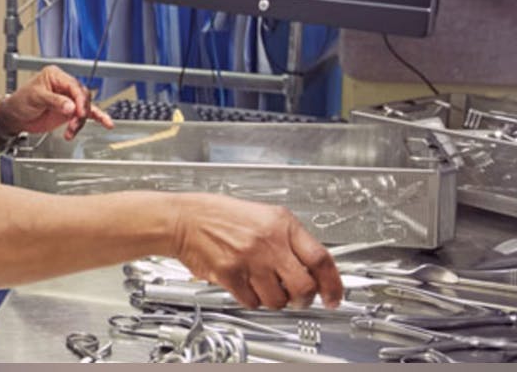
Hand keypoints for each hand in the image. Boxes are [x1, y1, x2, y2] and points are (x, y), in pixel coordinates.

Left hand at [0, 65, 113, 139]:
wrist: (15, 116)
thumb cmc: (21, 101)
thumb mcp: (35, 97)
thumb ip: (54, 101)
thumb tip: (71, 107)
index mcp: (56, 76)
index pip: (74, 86)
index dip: (79, 100)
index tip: (79, 112)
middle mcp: (64, 86)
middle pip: (82, 97)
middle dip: (81, 112)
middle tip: (75, 122)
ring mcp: (68, 99)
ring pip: (84, 108)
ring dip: (81, 121)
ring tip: (71, 131)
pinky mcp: (70, 111)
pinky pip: (86, 114)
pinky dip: (96, 118)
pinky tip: (106, 123)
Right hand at [169, 193, 342, 309]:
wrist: (183, 219)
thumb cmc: (218, 215)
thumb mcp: (262, 215)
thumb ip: (288, 238)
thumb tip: (311, 269)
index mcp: (282, 223)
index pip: (321, 259)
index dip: (333, 284)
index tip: (334, 296)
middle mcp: (269, 242)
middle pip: (304, 286)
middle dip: (303, 299)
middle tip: (299, 299)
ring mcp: (250, 260)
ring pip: (278, 299)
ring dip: (274, 300)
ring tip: (264, 287)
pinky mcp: (230, 275)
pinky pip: (252, 302)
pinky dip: (251, 300)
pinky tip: (245, 285)